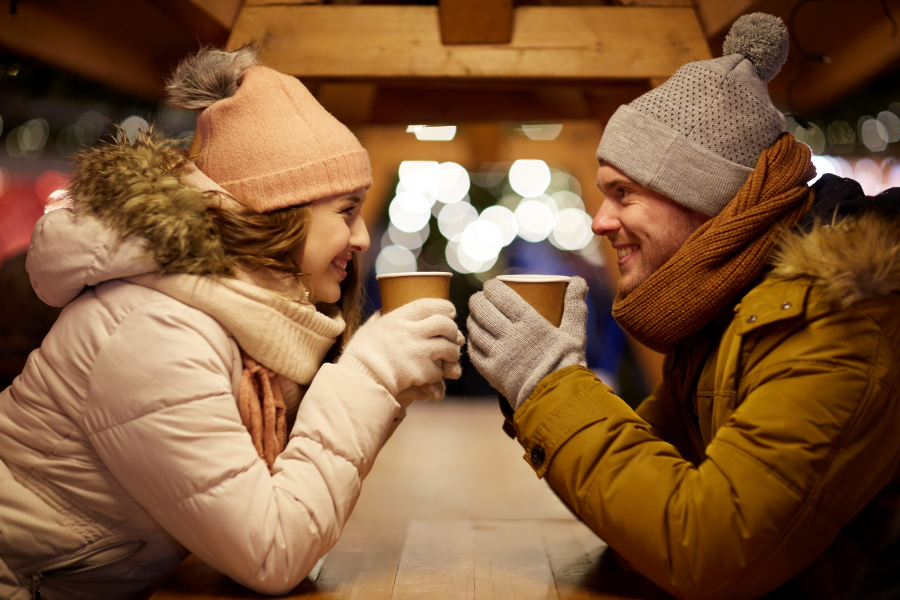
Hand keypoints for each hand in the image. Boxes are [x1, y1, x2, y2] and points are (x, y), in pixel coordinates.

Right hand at [338, 298, 464, 405]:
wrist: (359, 380)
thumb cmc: (361, 354)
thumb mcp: (369, 328)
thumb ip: (380, 317)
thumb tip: (383, 310)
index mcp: (398, 318)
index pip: (429, 304)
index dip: (445, 307)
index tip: (450, 312)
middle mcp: (411, 331)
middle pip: (445, 324)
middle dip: (453, 331)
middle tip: (452, 337)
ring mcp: (418, 351)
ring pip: (449, 348)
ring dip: (452, 353)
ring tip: (448, 357)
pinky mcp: (422, 371)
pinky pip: (440, 371)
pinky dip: (438, 374)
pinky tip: (431, 375)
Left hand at [467, 277, 587, 410]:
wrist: (557, 399)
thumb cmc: (566, 363)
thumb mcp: (574, 333)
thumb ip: (575, 306)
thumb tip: (579, 280)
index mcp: (529, 322)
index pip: (500, 295)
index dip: (490, 287)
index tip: (491, 286)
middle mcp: (510, 336)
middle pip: (482, 309)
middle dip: (477, 300)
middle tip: (480, 299)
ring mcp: (498, 354)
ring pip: (474, 328)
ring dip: (472, 318)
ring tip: (476, 316)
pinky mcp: (490, 371)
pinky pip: (474, 351)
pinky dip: (472, 341)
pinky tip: (476, 337)